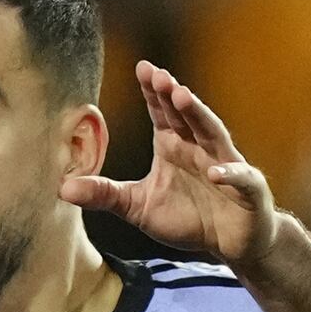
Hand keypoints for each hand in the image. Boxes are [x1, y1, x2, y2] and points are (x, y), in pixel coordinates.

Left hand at [61, 59, 279, 267]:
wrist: (231, 243)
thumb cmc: (188, 218)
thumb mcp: (138, 207)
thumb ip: (105, 194)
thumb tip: (63, 187)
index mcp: (174, 146)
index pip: (162, 112)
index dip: (153, 91)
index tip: (142, 68)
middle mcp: (200, 148)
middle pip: (187, 116)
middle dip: (174, 95)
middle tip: (159, 75)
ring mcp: (225, 166)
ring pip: (213, 135)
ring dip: (200, 115)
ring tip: (184, 98)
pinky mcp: (247, 191)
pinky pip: (239, 179)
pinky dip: (229, 174)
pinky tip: (215, 172)